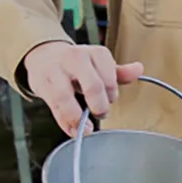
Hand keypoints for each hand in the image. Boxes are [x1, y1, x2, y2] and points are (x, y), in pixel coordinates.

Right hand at [23, 41, 144, 135]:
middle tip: (101, 113)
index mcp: (94, 53)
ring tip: (86, 128)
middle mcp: (75, 59)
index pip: (110, 75)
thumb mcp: (100, 64)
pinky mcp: (42, 84)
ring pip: (66, 97)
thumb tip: (139, 70)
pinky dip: (65, 122)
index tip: (111, 100)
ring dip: (78, 117)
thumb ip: (119, 72)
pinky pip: (54, 107)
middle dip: (99, 105)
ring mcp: (56, 71)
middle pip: (92, 86)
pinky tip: (73, 129)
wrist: (44, 55)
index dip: (112, 93)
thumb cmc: (77, 64)